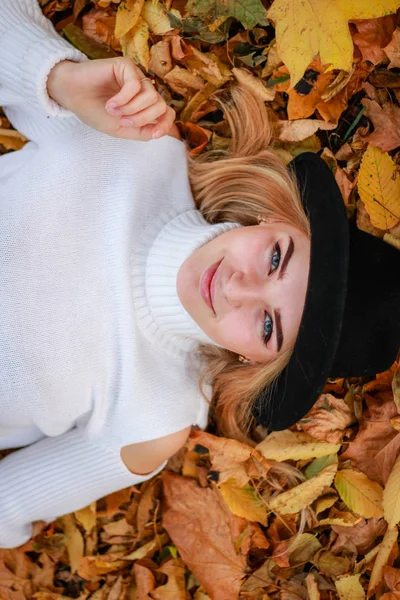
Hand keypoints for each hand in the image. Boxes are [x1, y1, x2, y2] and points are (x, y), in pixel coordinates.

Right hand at [47, 57, 176, 140]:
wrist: (71, 96)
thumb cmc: (93, 111)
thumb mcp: (120, 129)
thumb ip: (141, 132)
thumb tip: (159, 131)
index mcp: (143, 106)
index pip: (166, 113)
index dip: (165, 124)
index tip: (154, 134)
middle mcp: (143, 90)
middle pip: (160, 106)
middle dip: (143, 118)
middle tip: (122, 121)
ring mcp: (136, 76)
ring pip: (151, 96)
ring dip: (132, 109)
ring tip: (113, 111)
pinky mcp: (126, 66)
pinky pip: (135, 85)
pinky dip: (123, 99)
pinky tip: (110, 103)